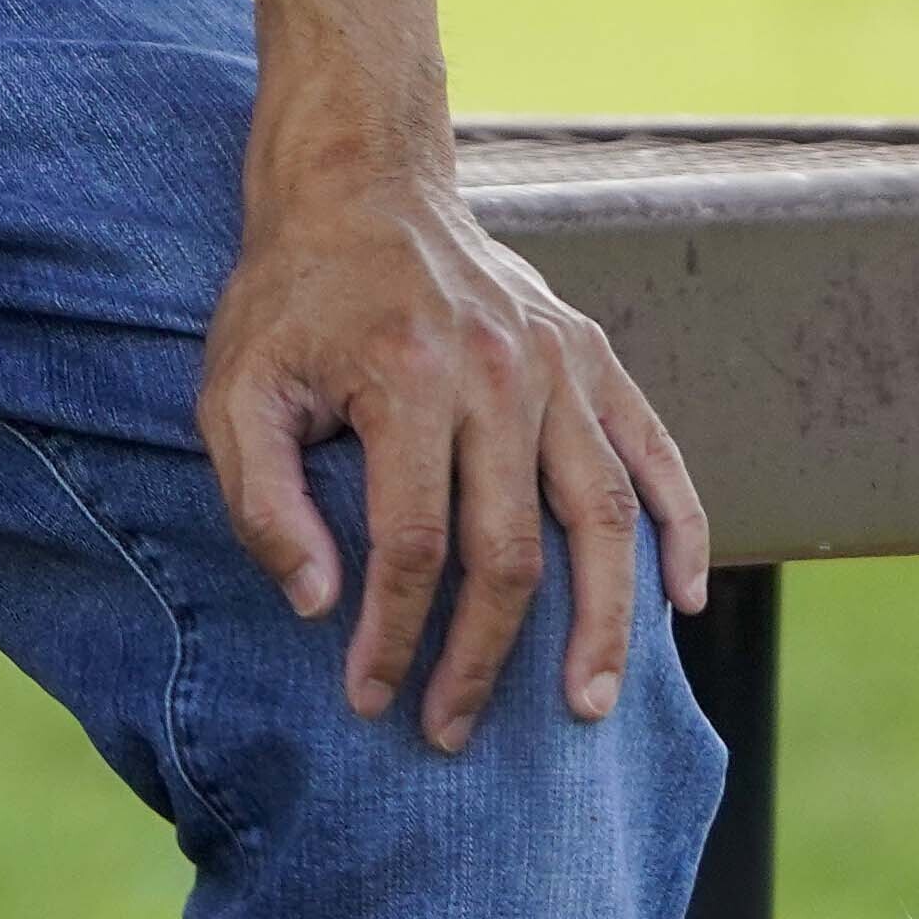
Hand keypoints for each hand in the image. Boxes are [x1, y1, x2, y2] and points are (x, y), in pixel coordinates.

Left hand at [196, 117, 714, 747]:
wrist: (361, 187)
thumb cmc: (290, 302)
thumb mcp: (233, 390)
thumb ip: (263, 500)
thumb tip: (319, 606)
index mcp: (408, 377)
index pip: (412, 545)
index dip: (393, 636)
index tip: (371, 699)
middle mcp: (500, 371)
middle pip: (511, 550)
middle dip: (482, 657)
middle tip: (452, 731)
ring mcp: (560, 364)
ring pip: (601, 517)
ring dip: (601, 622)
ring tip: (589, 705)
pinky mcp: (593, 356)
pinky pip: (654, 452)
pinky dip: (681, 527)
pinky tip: (685, 600)